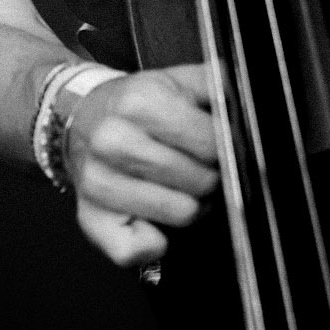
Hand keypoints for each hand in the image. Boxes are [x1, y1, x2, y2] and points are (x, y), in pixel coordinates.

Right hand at [63, 62, 220, 267]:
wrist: (80, 117)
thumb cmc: (137, 104)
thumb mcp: (178, 79)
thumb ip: (218, 85)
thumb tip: (250, 100)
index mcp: (140, 102)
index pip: (211, 141)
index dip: (226, 146)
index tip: (221, 144)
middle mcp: (113, 141)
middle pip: (201, 181)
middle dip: (211, 176)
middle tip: (201, 167)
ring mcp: (99, 183)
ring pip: (182, 215)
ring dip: (192, 205)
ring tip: (181, 187)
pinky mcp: (90, 219)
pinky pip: (137, 250)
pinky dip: (155, 241)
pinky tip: (153, 216)